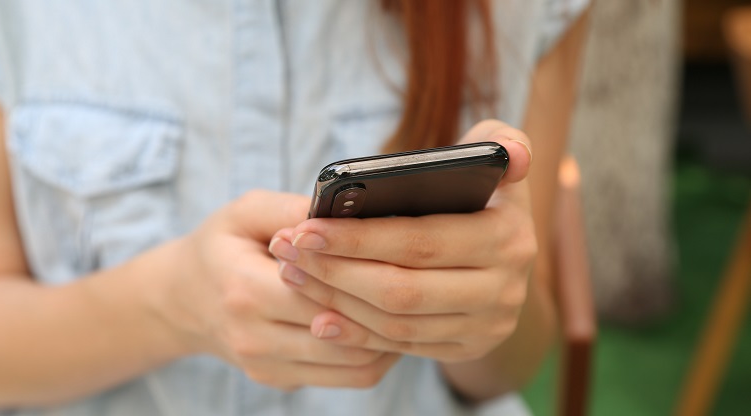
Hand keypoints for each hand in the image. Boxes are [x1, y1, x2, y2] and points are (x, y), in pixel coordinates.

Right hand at [157, 190, 399, 389]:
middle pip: (345, 332)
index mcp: (244, 290)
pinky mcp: (280, 381)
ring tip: (410, 303)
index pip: (323, 291)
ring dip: (390, 336)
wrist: (183, 299)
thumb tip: (346, 211)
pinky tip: (388, 324)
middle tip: (420, 279)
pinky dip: (376, 353)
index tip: (400, 252)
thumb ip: (292, 209)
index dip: (365, 273)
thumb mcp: (245, 212)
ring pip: (355, 365)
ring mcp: (267, 367)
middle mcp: (254, 338)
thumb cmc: (221, 247)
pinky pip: (347, 377)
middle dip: (387, 307)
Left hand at [268, 120, 536, 362]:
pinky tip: (320, 316)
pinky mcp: (467, 348)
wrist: (504, 255)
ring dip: (337, 301)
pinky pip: (402, 346)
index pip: (420, 242)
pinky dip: (357, 333)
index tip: (305, 228)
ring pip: (396, 322)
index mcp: (508, 237)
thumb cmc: (482, 193)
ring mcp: (487, 326)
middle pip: (401, 289)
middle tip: (287, 251)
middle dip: (335, 271)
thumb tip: (512, 155)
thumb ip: (500, 140)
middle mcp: (504, 289)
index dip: (358, 238)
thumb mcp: (495, 159)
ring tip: (294, 274)